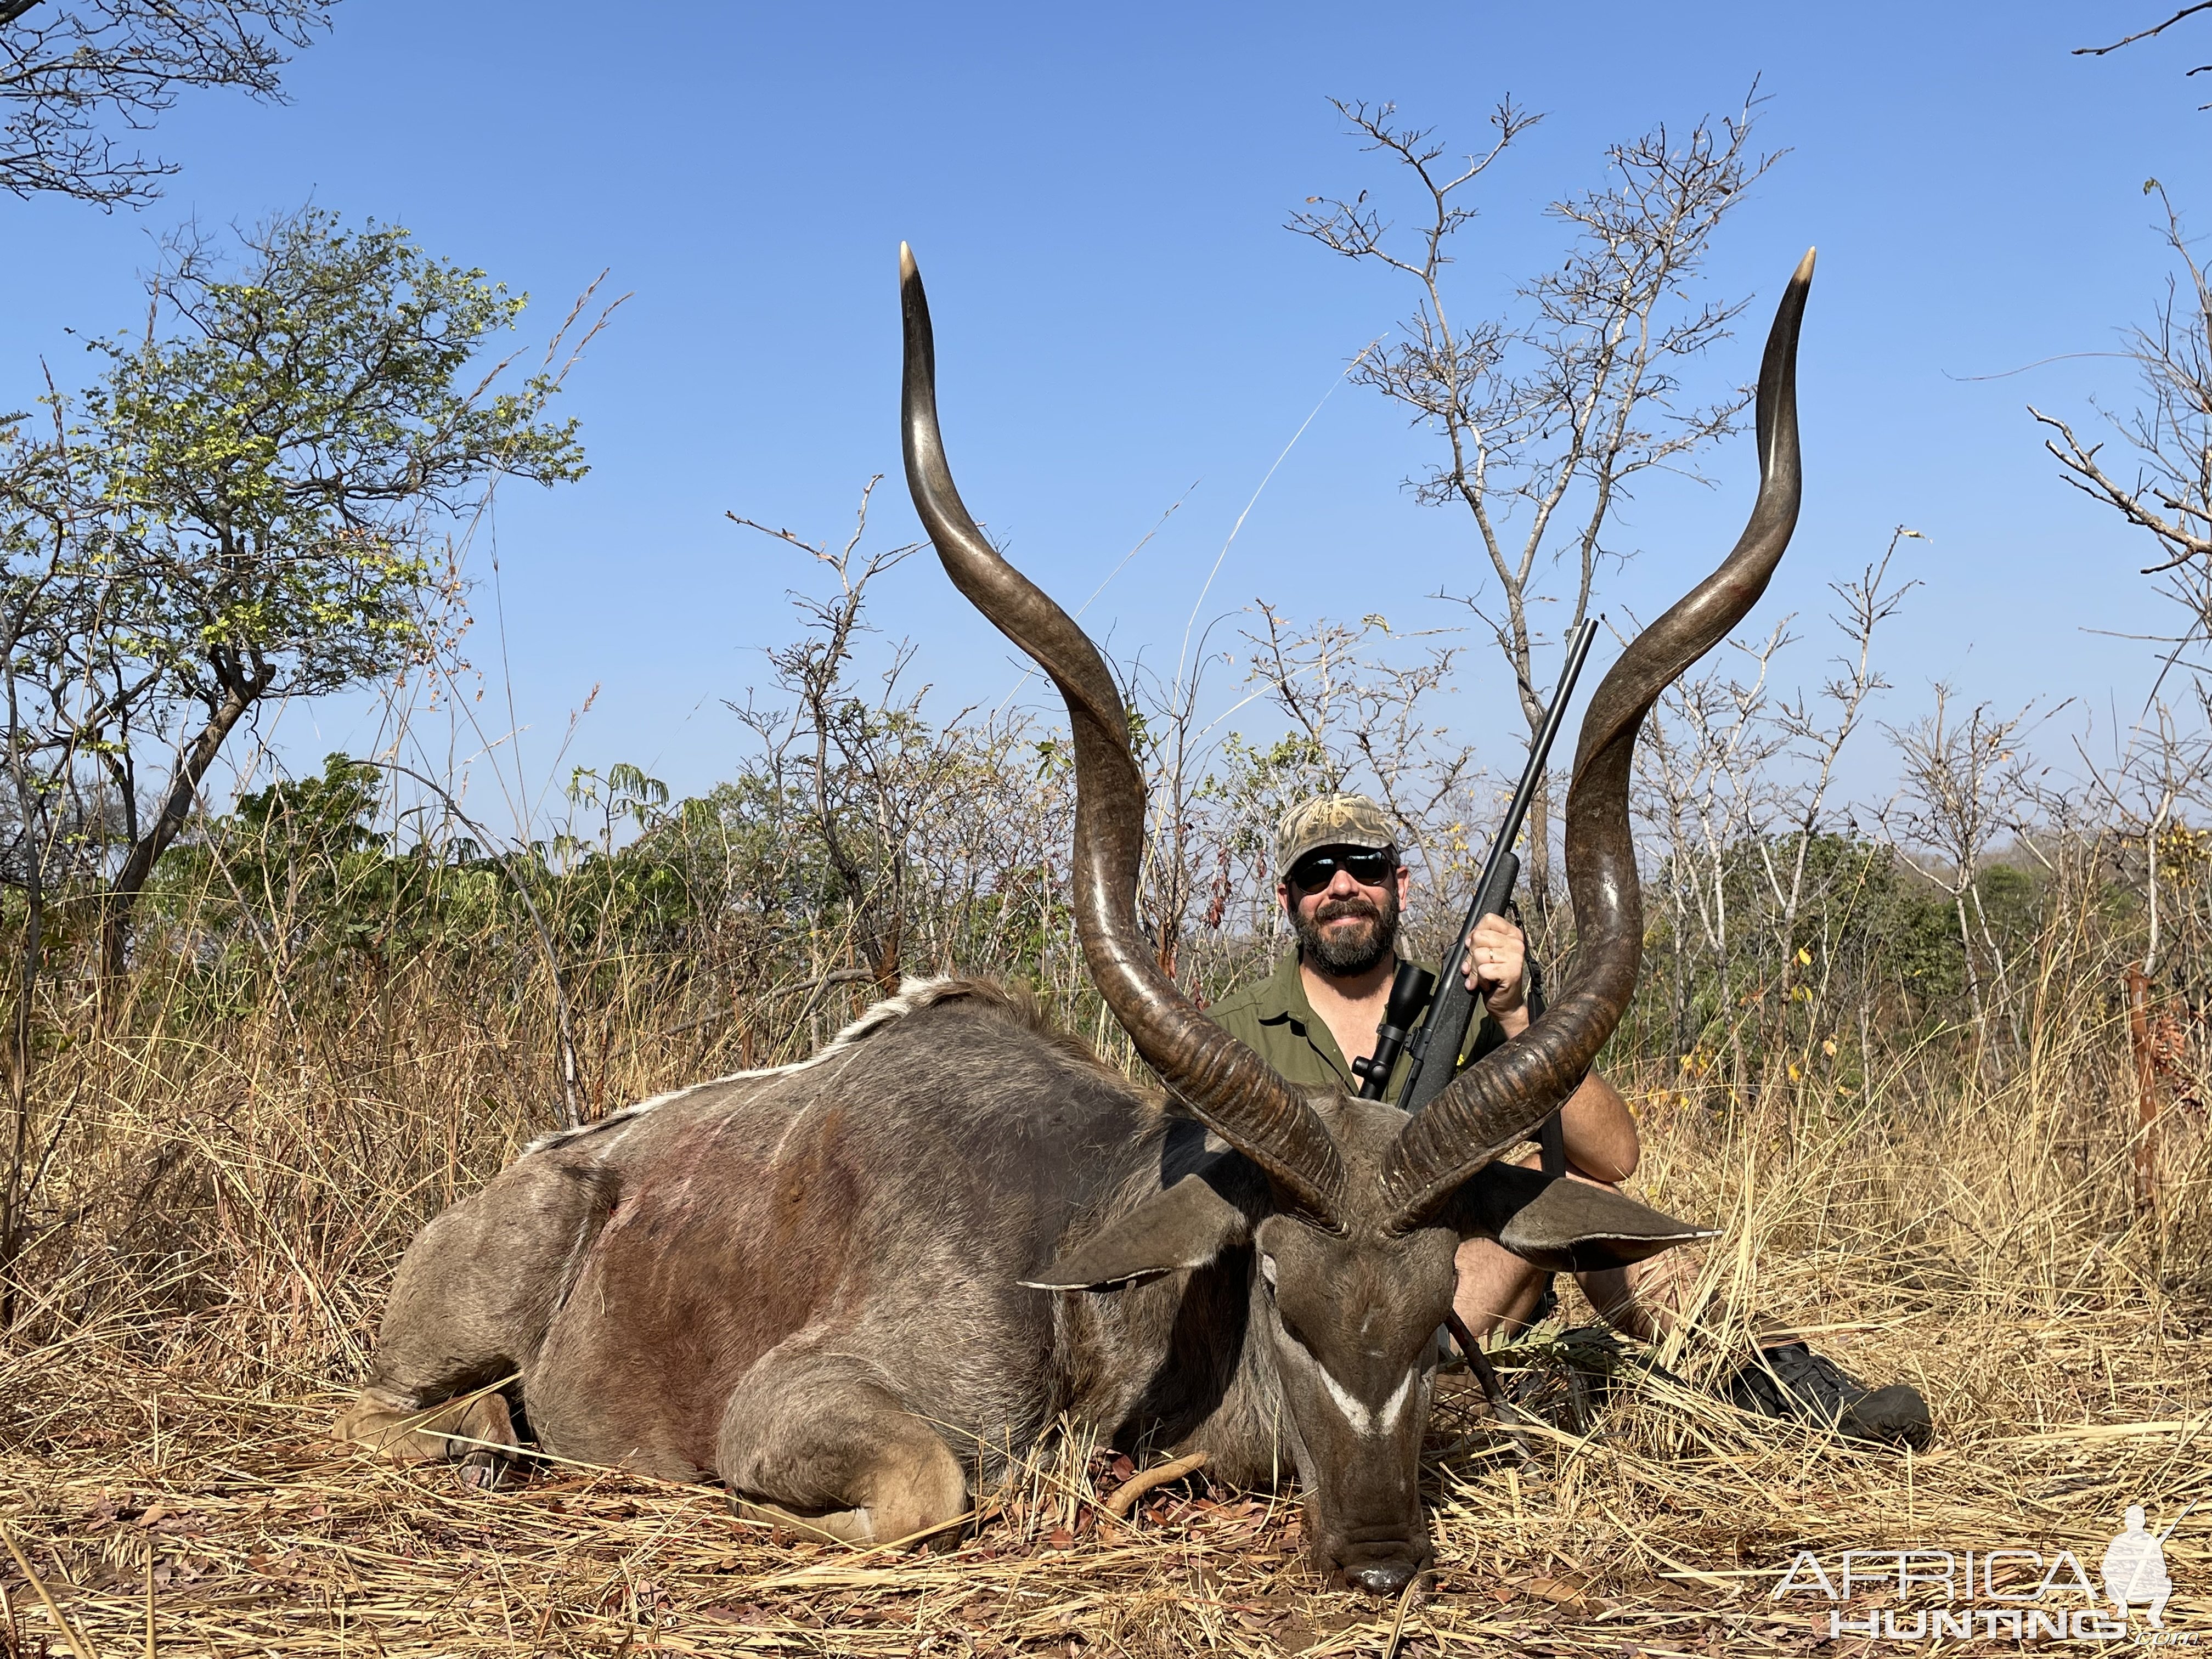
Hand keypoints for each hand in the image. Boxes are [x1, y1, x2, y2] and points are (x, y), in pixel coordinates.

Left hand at [1462, 913, 1527, 1029]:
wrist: (1506, 1004)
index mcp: (1512, 934)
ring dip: (1475, 971)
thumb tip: (1467, 940)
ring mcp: (1516, 957)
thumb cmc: (1494, 979)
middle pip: (1479, 937)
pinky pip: (1482, 970)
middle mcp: (1517, 943)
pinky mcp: (1511, 972)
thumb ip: (1478, 942)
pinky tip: (1488, 984)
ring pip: (1478, 954)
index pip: (1488, 919)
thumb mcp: (1486, 955)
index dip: (1475, 934)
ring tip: (1484, 978)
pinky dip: (1480, 980)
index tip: (1475, 948)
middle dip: (1472, 956)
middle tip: (1480, 969)